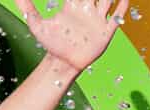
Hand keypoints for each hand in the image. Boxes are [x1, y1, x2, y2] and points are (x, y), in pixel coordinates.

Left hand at [13, 0, 128, 72]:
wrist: (63, 63)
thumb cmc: (51, 44)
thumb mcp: (37, 26)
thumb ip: (28, 10)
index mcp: (73, 5)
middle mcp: (87, 9)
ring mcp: (97, 19)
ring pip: (108, 0)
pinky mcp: (106, 31)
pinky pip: (117, 16)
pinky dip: (122, 6)